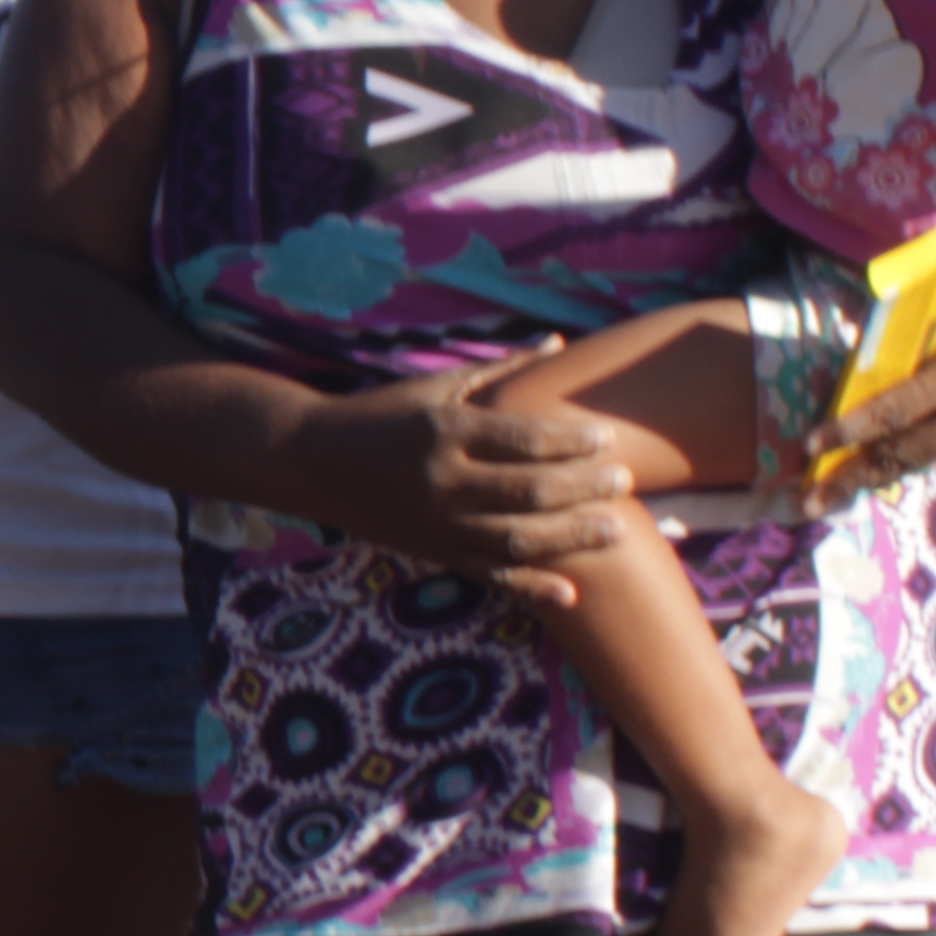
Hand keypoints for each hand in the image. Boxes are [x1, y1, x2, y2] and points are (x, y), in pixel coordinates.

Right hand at [287, 347, 632, 606]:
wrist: (308, 462)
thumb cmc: (379, 415)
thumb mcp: (434, 387)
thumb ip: (499, 370)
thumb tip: (558, 344)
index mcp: (445, 432)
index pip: (522, 439)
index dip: (570, 441)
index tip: (609, 439)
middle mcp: (442, 481)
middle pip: (529, 490)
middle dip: (584, 487)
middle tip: (626, 480)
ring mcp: (437, 524)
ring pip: (517, 539)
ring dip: (572, 537)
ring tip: (618, 530)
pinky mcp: (432, 553)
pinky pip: (489, 575)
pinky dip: (531, 587)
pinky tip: (570, 592)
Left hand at [800, 287, 935, 487]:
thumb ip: (916, 342)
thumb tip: (867, 366)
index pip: (893, 411)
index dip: (847, 431)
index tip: (811, 445)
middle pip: (907, 454)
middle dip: (855, 480)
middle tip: (810, 503)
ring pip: (933, 458)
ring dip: (888, 472)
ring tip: (845, 489)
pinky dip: (929, 452)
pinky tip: (898, 460)